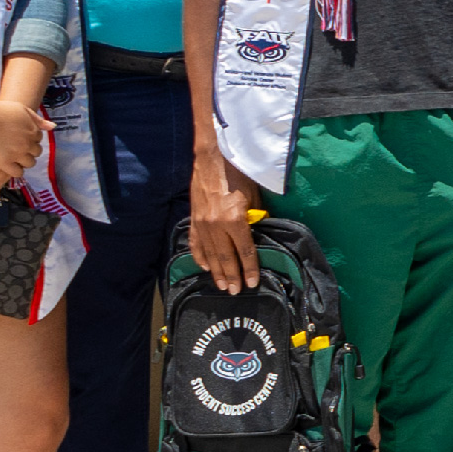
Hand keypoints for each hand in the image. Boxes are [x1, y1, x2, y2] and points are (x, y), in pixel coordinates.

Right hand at [188, 155, 264, 291]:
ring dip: (217, 272)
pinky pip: (196, 244)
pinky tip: (205, 267)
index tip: (253, 282)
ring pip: (210, 254)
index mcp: (235, 219)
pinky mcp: (193, 220)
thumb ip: (255, 217)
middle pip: (226, 258)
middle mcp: (217, 225)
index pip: (245, 251)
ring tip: (222, 286)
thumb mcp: (254, 196)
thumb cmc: (238, 174)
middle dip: (232, 276)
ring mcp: (202, 224)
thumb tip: (259, 233)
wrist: (211, 159)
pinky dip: (200, 257)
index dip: (250, 269)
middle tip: (236, 292)